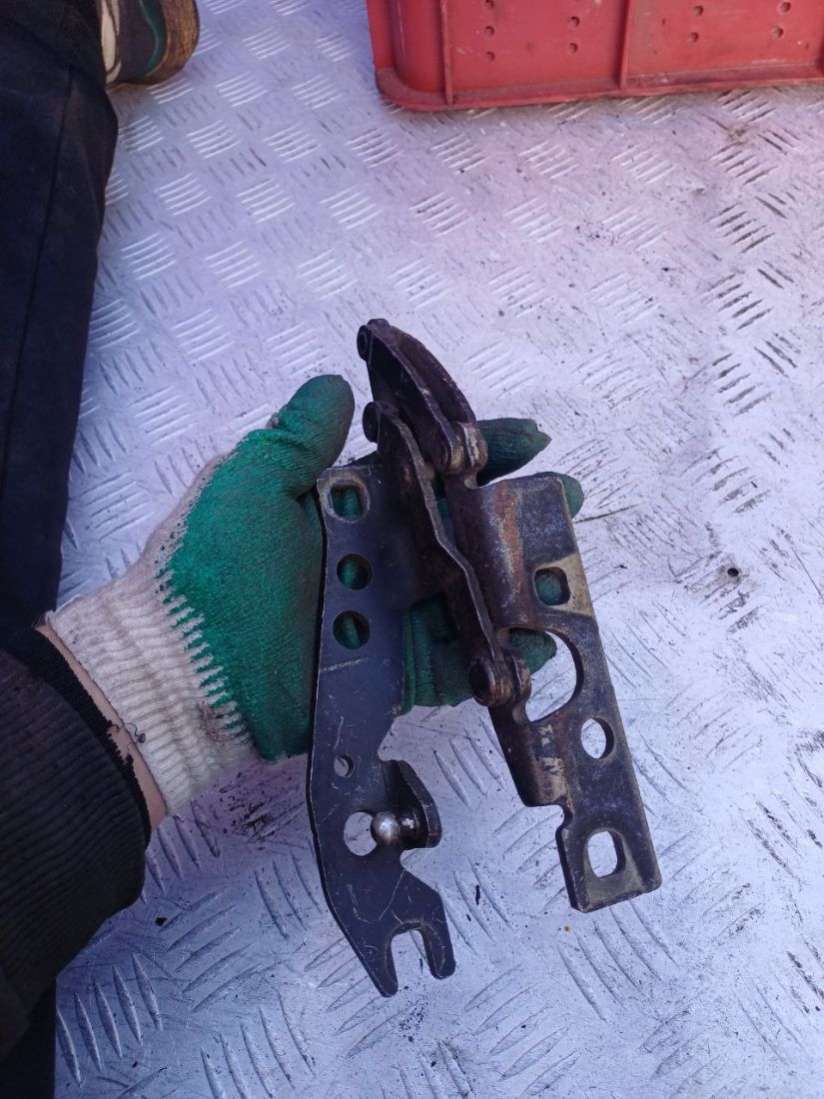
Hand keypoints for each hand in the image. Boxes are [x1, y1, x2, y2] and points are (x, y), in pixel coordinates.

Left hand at [50, 377, 581, 814]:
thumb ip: (299, 435)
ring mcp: (389, 617)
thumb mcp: (248, 481)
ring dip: (519, 582)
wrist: (186, 664)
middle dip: (514, 513)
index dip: (475, 452)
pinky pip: (454, 666)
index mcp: (348, 506)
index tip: (525, 438)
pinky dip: (496, 660)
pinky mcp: (392, 674)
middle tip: (566, 498)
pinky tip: (539, 645)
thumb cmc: (213, 565)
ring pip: (468, 596)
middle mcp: (377, 558)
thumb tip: (337, 381)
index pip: (425, 471)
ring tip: (568, 565)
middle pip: (458, 531)